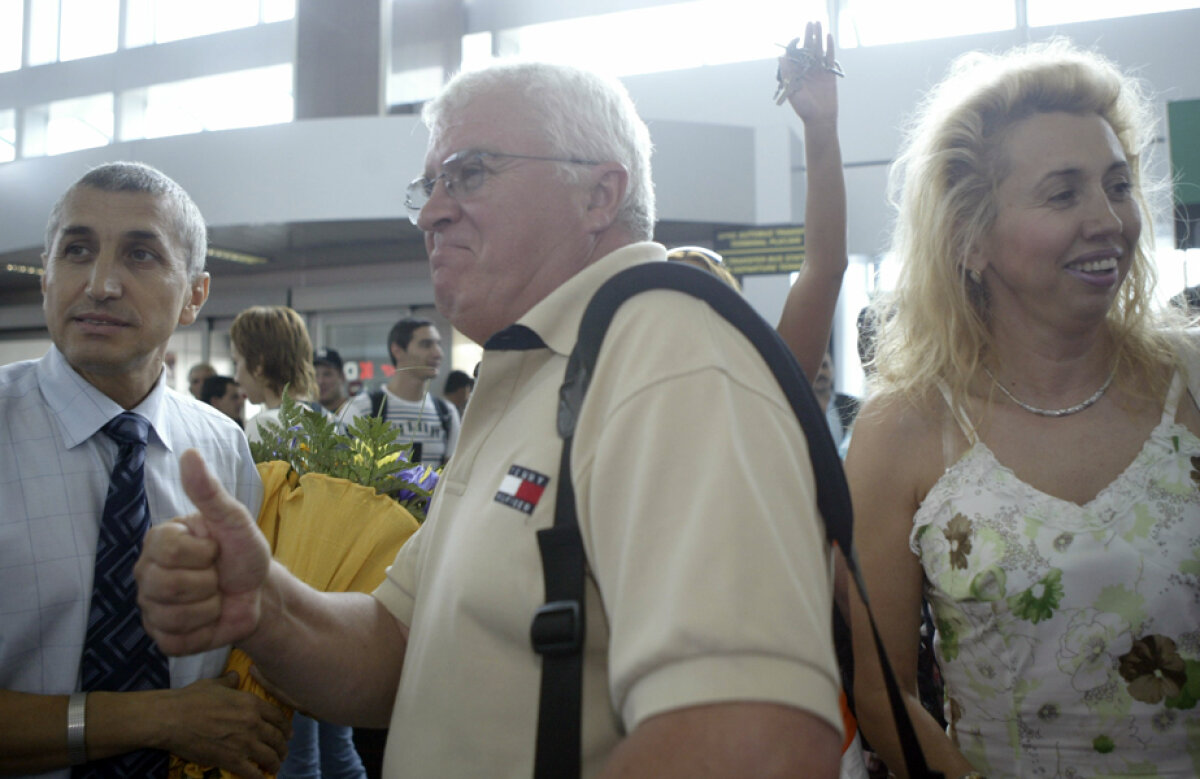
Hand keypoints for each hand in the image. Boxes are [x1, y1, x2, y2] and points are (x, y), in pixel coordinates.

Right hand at [136, 448, 271, 655]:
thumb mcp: (233, 520)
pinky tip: (209, 618)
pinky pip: (177, 642)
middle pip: (167, 585)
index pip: (169, 551)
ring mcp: (151, 607)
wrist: (258, 592)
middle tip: (216, 576)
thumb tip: (190, 454)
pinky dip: (205, 631)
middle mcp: (146, 574)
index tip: (215, 549)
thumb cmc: (242, 552)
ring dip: (209, 607)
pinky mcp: (162, 638)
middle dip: (208, 582)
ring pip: (173, 616)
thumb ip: (209, 491)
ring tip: (214, 596)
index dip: (204, 553)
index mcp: (158, 542)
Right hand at [156, 672, 291, 778]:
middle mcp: (253, 723)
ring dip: (275, 762)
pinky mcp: (231, 760)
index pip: (278, 717)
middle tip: (283, 752)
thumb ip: (229, 682)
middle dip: (283, 747)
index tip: (288, 733)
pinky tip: (262, 778)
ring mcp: (244, 742)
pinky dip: (260, 777)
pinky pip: (253, 772)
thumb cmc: (191, 698)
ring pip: (269, 756)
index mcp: (251, 703)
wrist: (173, 718)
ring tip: (275, 765)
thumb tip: (235, 675)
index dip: (286, 727)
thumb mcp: (214, 684)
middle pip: (277, 738)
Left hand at [778, 21, 838, 126]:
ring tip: (818, 24)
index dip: (796, 44)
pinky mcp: (829, 73)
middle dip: (808, 36)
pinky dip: (829, 47)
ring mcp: (818, 71)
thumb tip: (781, 56)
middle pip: (808, 49)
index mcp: (795, 74)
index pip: (795, 55)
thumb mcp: (792, 90)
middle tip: (810, 22)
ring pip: (818, 50)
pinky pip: (829, 57)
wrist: (820, 119)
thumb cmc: (803, 108)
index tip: (797, 37)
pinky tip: (828, 36)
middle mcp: (806, 70)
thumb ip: (787, 73)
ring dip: (818, 37)